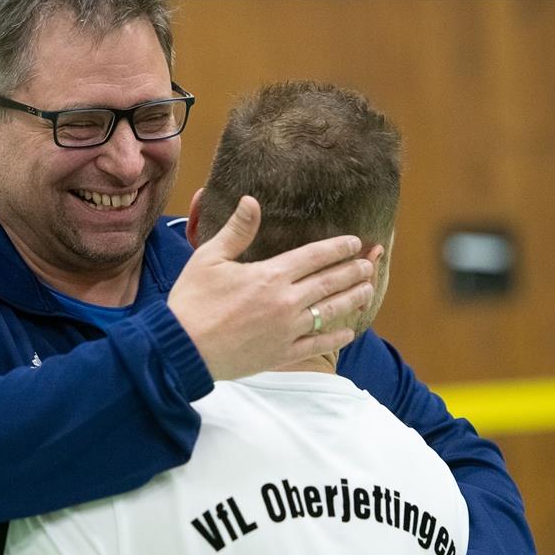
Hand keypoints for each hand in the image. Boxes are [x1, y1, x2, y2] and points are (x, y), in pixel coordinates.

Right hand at [168, 195, 374, 380]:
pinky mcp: (282, 353)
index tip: (355, 242)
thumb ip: (236, 230)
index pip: (315, 256)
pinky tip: (349, 331)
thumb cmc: (192, 302)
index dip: (338, 247)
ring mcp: (287, 330)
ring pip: (330, 311)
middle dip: (354, 270)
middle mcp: (286, 302)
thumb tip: (252, 200)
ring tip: (368, 289)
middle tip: (371, 263)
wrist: (182, 350)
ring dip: (353, 298)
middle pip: (330, 282)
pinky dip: (336, 336)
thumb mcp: (209, 259)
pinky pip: (318, 344)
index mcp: (271, 276)